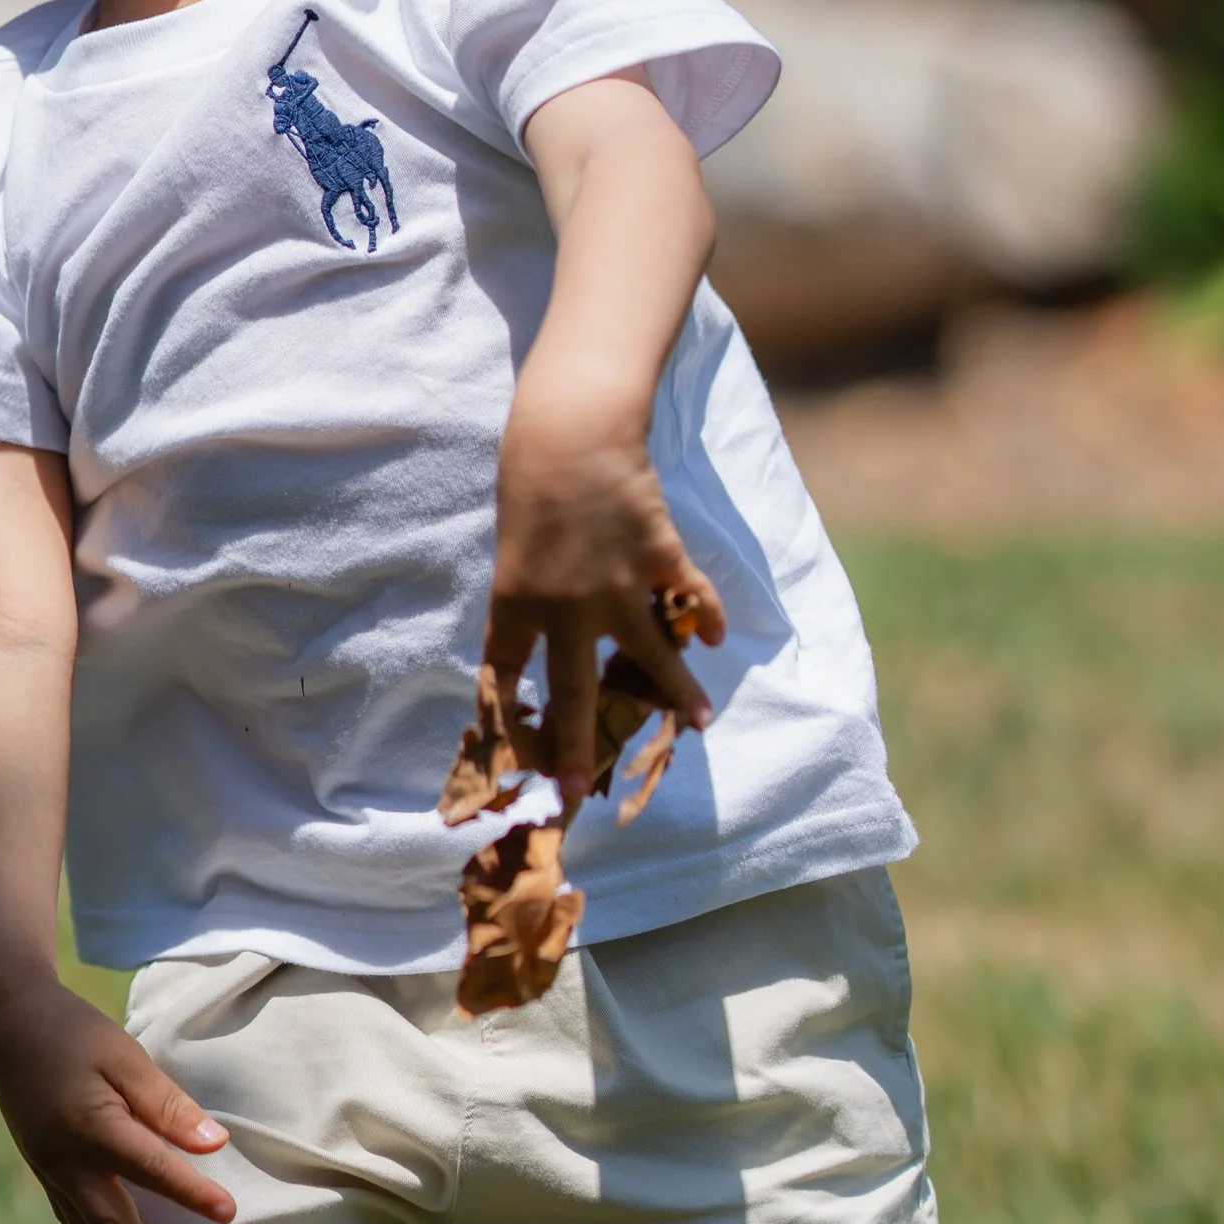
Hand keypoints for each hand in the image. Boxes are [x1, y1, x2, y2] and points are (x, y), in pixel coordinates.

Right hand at [0, 974, 234, 1223]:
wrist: (4, 1020)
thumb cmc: (73, 1031)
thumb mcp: (124, 1054)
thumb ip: (166, 1102)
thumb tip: (214, 1142)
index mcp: (91, 1125)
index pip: (150, 1166)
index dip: (190, 1191)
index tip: (228, 1213)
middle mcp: (66, 1159)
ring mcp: (49, 1169)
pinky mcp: (43, 1168)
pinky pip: (69, 1221)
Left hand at [489, 402, 724, 809]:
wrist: (572, 432)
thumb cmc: (529, 478)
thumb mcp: (513, 542)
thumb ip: (531, 590)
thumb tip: (548, 628)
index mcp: (516, 602)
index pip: (505, 675)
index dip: (504, 717)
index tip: (505, 757)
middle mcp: (566, 609)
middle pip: (572, 693)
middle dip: (574, 749)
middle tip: (576, 792)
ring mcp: (618, 589)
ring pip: (652, 658)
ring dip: (677, 693)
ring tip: (699, 723)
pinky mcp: (658, 561)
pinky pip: (689, 599)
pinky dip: (707, 615)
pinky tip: (718, 635)